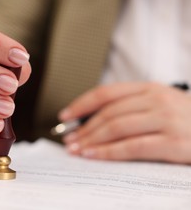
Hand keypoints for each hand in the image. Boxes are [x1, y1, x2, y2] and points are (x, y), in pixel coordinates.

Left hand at [60, 82, 190, 163]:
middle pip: (108, 113)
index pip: (106, 93)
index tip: (65, 116)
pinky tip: (94, 156)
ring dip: (91, 140)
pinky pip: (133, 148)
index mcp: (150, 88)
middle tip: (68, 139)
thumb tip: (93, 120)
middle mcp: (157, 100)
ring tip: (76, 149)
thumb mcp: (161, 104)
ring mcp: (167, 120)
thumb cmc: (187, 119)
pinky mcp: (175, 142)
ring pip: (116, 128)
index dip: (81, 104)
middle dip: (83, 128)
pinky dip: (108, 152)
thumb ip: (132, 107)